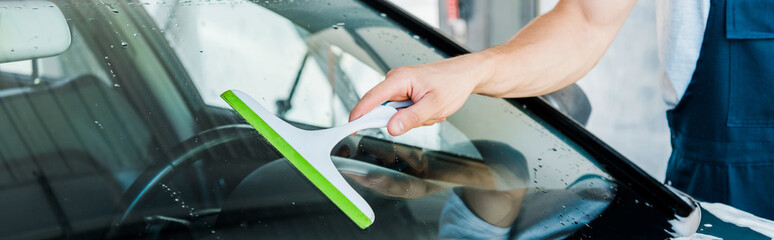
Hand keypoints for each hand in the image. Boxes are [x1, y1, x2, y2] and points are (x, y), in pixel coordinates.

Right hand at [349, 51, 496, 135]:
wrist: (467, 75)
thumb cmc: (453, 84)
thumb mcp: (434, 106)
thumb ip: (411, 118)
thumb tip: (390, 128)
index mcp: (399, 79)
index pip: (371, 99)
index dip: (359, 114)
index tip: (349, 127)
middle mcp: (396, 81)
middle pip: (384, 111)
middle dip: (404, 120)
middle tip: (425, 116)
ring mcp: (400, 87)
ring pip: (396, 114)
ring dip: (414, 118)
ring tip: (431, 110)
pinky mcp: (405, 92)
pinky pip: (404, 112)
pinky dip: (418, 114)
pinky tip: (430, 108)